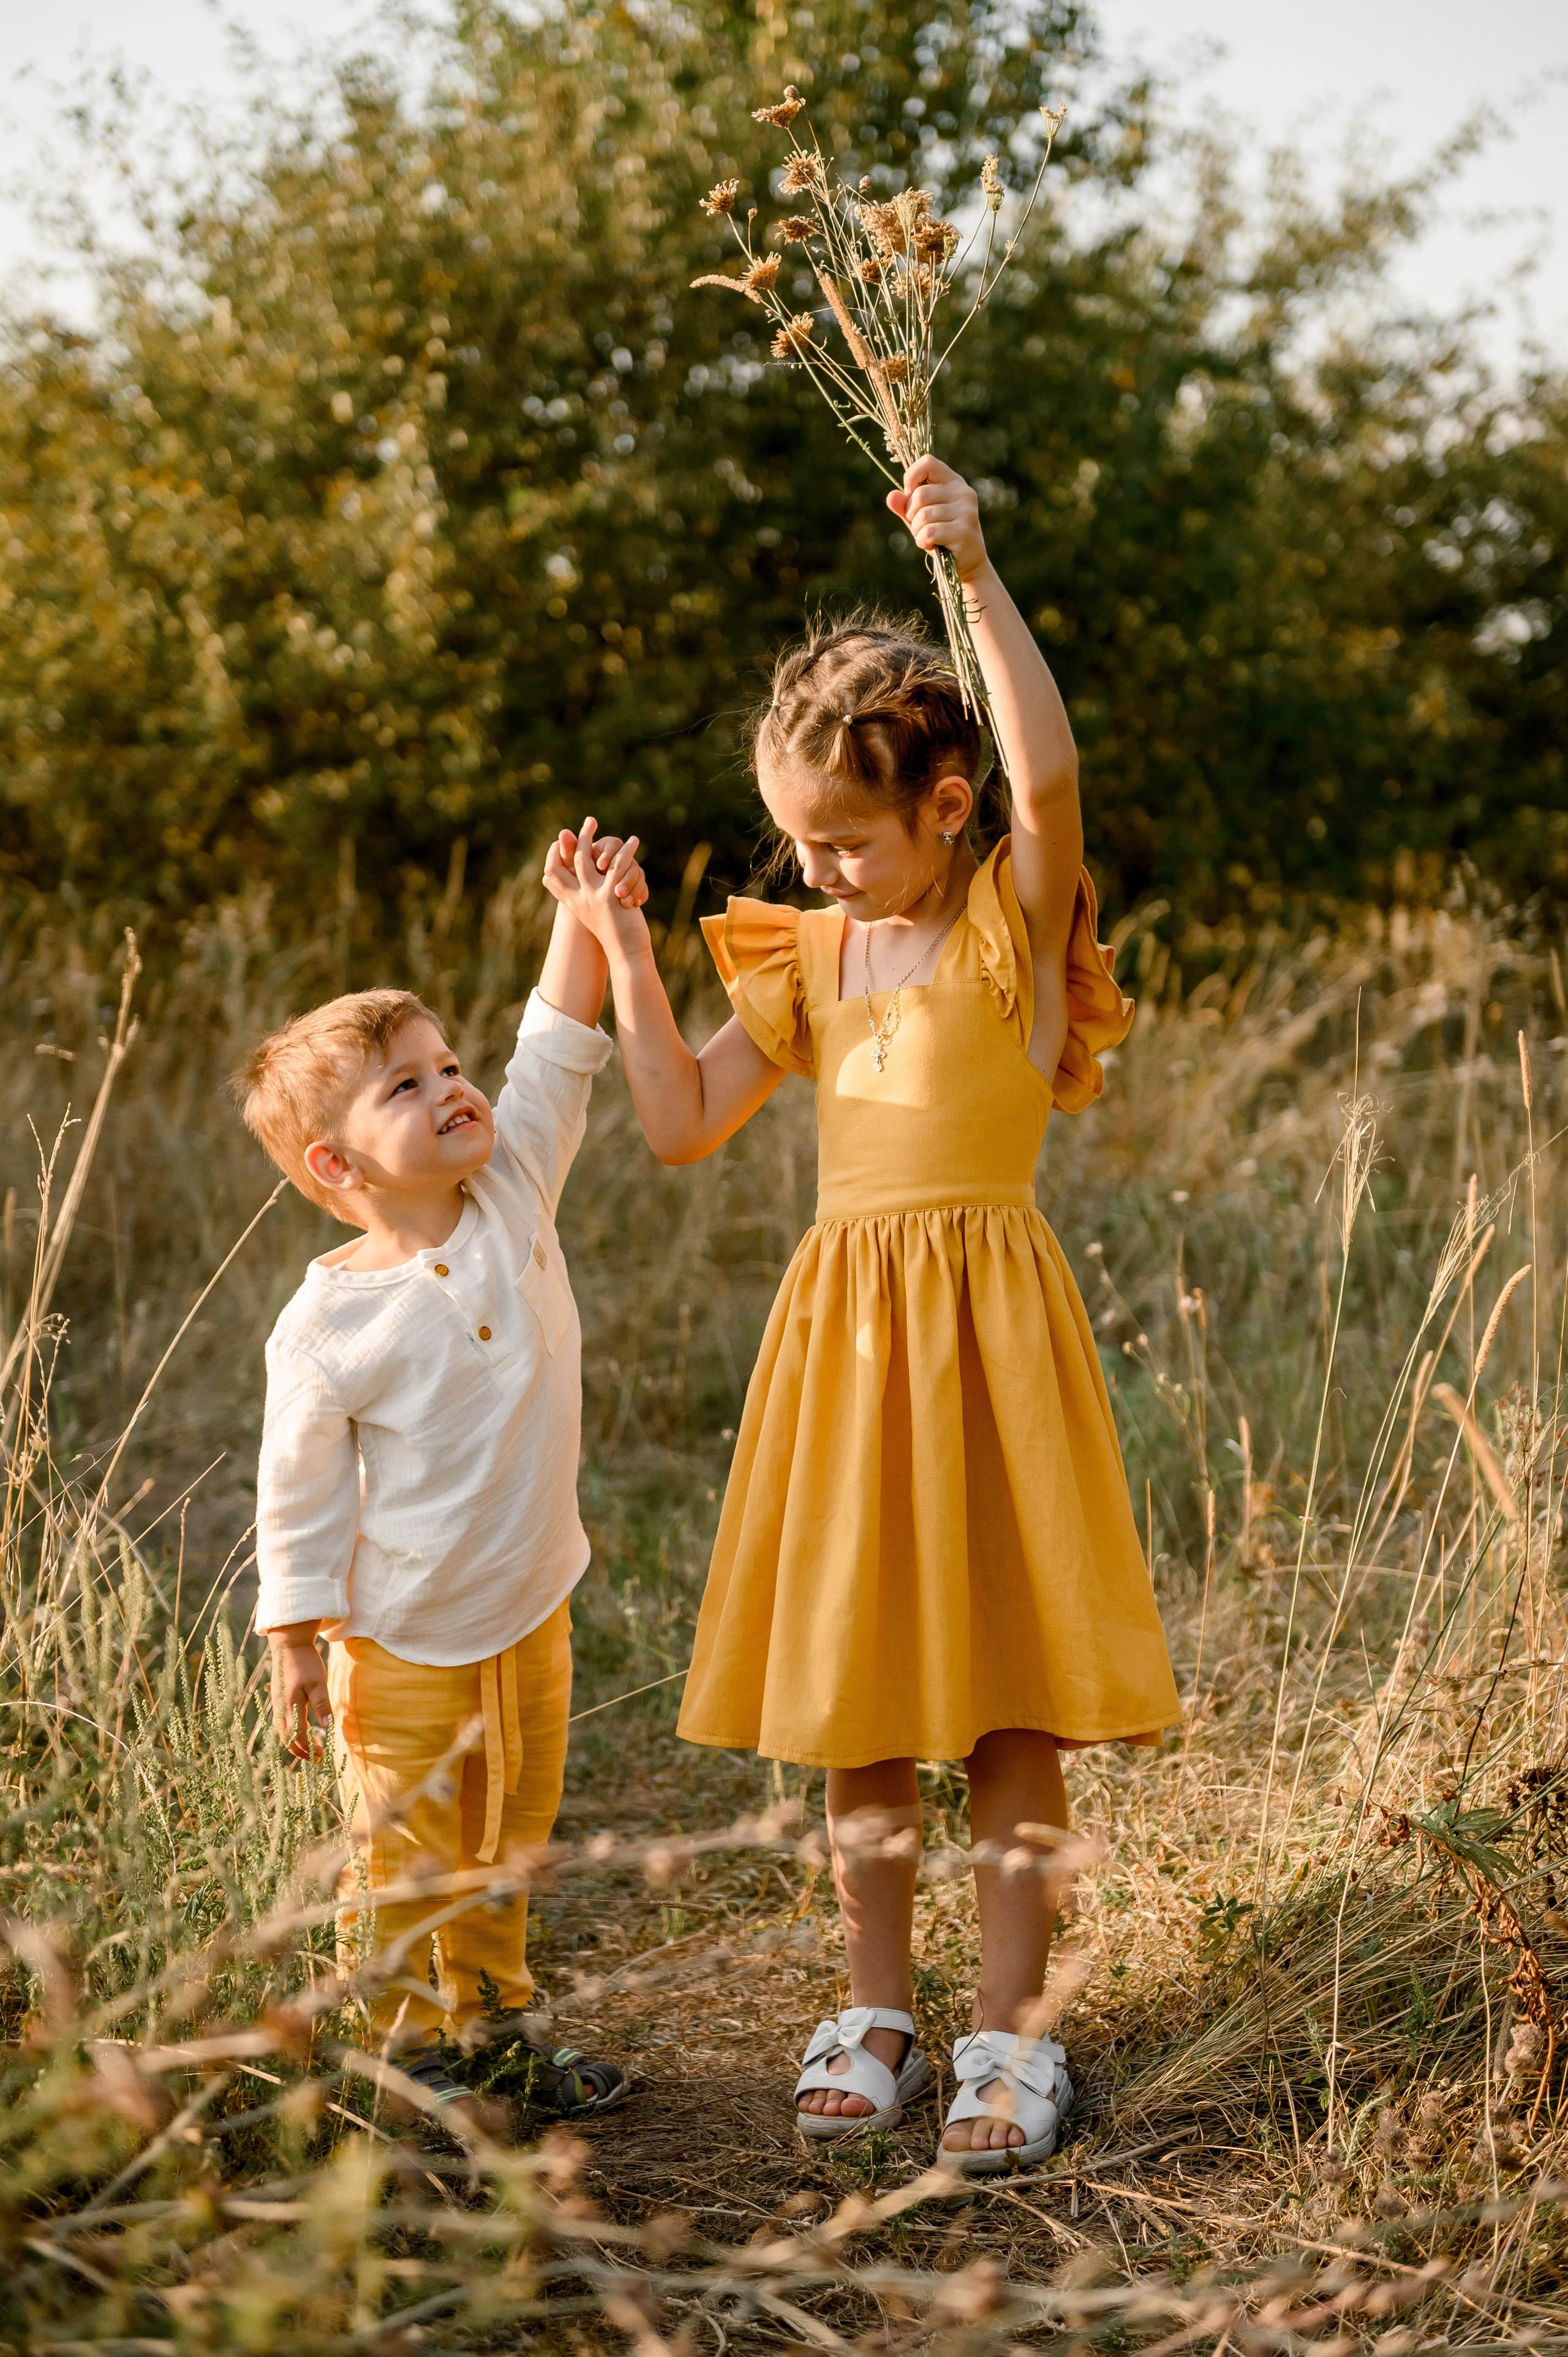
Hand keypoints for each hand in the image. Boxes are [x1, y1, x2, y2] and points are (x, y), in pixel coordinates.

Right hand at [269, 1628, 330, 1758]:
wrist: (288, 1644)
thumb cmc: (305, 1662)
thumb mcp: (318, 1682)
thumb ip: (322, 1704)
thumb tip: (327, 1726)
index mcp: (290, 1706)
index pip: (297, 1736)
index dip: (309, 1749)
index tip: (321, 1756)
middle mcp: (280, 1708)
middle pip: (286, 1738)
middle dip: (300, 1751)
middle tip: (315, 1759)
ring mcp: (277, 1704)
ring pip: (282, 1732)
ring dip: (294, 1743)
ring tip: (308, 1749)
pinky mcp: (278, 1699)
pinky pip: (281, 1723)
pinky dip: (290, 1733)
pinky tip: (300, 1732)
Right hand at [542, 815, 651, 958]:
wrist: (626, 953)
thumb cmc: (614, 933)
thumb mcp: (598, 912)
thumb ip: (590, 894)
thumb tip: (591, 879)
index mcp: (573, 903)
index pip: (552, 875)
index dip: (553, 856)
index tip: (560, 841)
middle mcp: (579, 898)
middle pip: (570, 861)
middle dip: (578, 838)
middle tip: (589, 820)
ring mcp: (592, 896)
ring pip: (587, 858)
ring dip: (597, 838)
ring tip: (608, 825)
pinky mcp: (610, 896)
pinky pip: (616, 866)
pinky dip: (626, 850)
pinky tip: (634, 841)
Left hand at [887, 454, 987, 580]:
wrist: (967, 564)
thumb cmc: (941, 536)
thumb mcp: (919, 518)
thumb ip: (905, 506)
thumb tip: (891, 496)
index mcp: (953, 482)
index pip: (928, 462)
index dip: (911, 477)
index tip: (910, 495)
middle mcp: (963, 492)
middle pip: (921, 494)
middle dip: (911, 514)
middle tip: (920, 526)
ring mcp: (966, 511)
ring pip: (923, 515)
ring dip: (917, 531)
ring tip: (927, 538)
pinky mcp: (964, 530)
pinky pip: (929, 532)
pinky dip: (922, 541)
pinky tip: (931, 546)